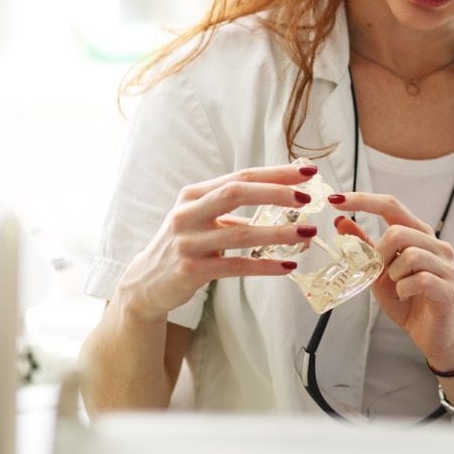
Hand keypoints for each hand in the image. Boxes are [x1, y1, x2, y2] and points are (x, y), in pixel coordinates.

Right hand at [115, 164, 322, 320]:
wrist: (146, 282)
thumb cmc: (185, 243)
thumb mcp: (202, 217)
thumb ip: (233, 206)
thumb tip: (285, 196)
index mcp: (194, 194)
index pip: (241, 176)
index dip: (276, 173)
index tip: (307, 171)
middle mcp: (188, 214)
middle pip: (236, 193)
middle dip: (276, 193)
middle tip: (308, 199)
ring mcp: (188, 242)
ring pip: (240, 233)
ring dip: (279, 233)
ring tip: (307, 233)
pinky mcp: (191, 270)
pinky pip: (236, 266)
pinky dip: (265, 265)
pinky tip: (288, 265)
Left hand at [330, 193, 453, 370]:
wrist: (432, 334)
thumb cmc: (408, 300)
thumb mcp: (379, 271)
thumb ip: (364, 247)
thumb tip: (340, 221)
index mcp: (418, 234)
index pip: (391, 206)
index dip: (364, 201)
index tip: (336, 200)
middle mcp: (436, 244)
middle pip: (398, 231)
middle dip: (379, 254)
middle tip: (378, 272)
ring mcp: (445, 265)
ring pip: (409, 255)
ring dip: (393, 274)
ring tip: (397, 286)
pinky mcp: (447, 288)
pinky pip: (418, 279)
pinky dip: (403, 289)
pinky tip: (405, 295)